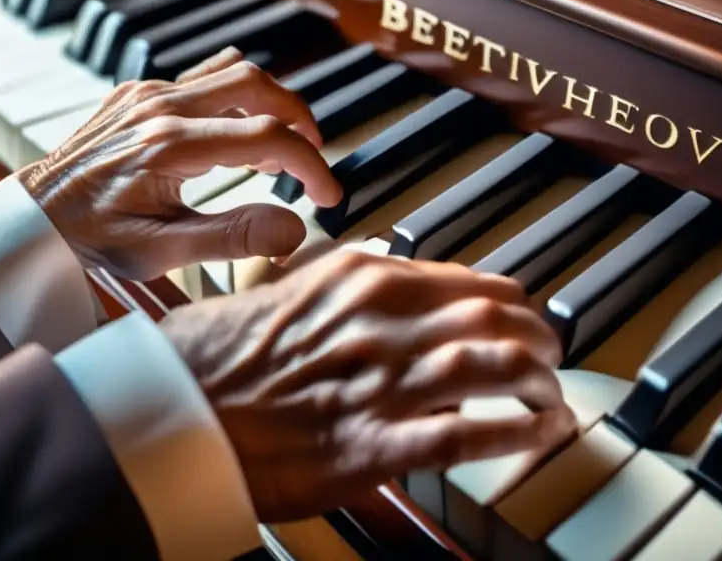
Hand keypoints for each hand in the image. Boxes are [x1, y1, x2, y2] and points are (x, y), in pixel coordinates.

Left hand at [15, 48, 342, 280]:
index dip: (310, 165)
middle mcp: (159, 107)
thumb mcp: (160, 250)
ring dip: (269, 103)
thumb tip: (294, 229)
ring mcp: (148, 92)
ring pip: (232, 71)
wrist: (35, 213)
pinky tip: (235, 136)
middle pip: (256, 84)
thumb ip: (230, 238)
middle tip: (311, 159)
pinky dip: (235, 99)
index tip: (327, 195)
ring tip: (277, 151)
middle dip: (298, 118)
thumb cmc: (93, 237)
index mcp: (168, 146)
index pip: (266, 137)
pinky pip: (204, 76)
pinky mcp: (140, 91)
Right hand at [159, 248, 572, 521]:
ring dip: (538, 382)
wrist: (169, 412)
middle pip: (496, 316)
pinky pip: (468, 435)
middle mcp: (380, 320)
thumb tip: (377, 291)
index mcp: (357, 277)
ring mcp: (380, 381)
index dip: (509, 304)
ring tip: (552, 396)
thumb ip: (336, 287)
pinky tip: (539, 433)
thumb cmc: (210, 355)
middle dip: (538, 338)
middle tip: (549, 356)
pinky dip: (517, 433)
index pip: (466, 280)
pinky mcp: (373, 444)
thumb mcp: (279, 290)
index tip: (520, 318)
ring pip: (494, 366)